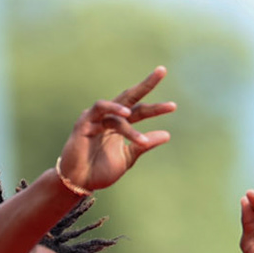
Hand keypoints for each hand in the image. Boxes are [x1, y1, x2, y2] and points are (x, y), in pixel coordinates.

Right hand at [56, 67, 174, 191]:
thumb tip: (167, 134)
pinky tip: (127, 115)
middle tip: (162, 70)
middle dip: (146, 84)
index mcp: (120, 125)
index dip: (156, 108)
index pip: (140, 111)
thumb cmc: (100, 171)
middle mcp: (110, 118)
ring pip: (119, 106)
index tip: (173, 106)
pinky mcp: (84, 121)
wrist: (80, 182)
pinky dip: (114, 110)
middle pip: (130, 96)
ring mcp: (97, 118)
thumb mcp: (128, 157)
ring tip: (154, 110)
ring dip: (135, 108)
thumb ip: (144, 144)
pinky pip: (101, 109)